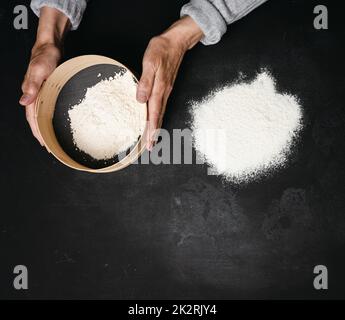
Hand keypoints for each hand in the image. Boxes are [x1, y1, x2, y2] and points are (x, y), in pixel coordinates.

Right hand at [20, 43, 60, 144]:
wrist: (50, 46)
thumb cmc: (45, 56)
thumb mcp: (39, 69)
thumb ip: (32, 85)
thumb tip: (23, 101)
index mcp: (31, 93)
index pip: (32, 118)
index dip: (37, 132)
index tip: (44, 144)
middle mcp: (35, 95)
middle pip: (36, 119)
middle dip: (42, 134)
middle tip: (50, 147)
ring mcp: (41, 93)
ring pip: (42, 114)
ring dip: (46, 126)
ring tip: (52, 138)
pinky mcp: (48, 90)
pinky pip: (47, 107)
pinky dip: (50, 116)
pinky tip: (55, 120)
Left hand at [137, 16, 202, 150]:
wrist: (176, 42)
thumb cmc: (161, 50)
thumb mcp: (150, 62)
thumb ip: (145, 82)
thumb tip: (140, 99)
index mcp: (159, 89)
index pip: (154, 113)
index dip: (151, 129)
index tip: (150, 141)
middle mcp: (164, 93)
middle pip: (159, 117)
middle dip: (155, 133)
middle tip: (151, 146)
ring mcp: (166, 91)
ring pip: (161, 113)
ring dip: (157, 127)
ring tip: (153, 138)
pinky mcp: (166, 87)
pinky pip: (161, 106)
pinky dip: (158, 117)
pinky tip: (155, 119)